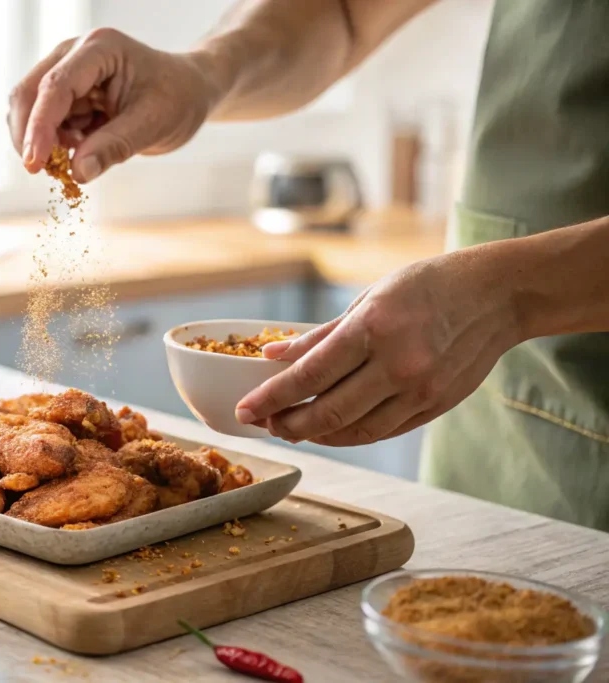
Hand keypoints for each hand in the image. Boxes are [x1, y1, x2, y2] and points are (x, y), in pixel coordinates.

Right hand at [7, 28, 221, 182]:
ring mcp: (67, 72)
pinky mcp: (67, 94)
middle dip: (29, 135)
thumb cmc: (177, 99)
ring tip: (77, 155)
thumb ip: (114, 146)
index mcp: (100, 49)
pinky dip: (53, 144)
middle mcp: (76, 54)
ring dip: (43, 141)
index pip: (56, 86)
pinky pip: (45, 122)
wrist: (187, 93)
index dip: (40, 126)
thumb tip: (77, 173)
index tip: (34, 163)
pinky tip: (80, 150)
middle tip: (42, 171)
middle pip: (29, 93)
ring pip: (31, 109)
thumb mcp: (153, 124)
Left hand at [235, 250, 523, 445]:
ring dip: (315, 434)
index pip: (309, 375)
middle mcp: (398, 365)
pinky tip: (328, 429)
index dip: (270, 398)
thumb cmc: (426, 286)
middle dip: (287, 423)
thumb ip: (319, 335)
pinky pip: (381, 432)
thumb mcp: (367, 299)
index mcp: (374, 329)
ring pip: (354, 430)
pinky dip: (349, 434)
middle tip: (263, 423)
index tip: (244, 411)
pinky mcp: (434, 407)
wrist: (497, 296)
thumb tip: (272, 354)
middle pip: (327, 412)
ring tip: (290, 427)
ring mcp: (420, 391)